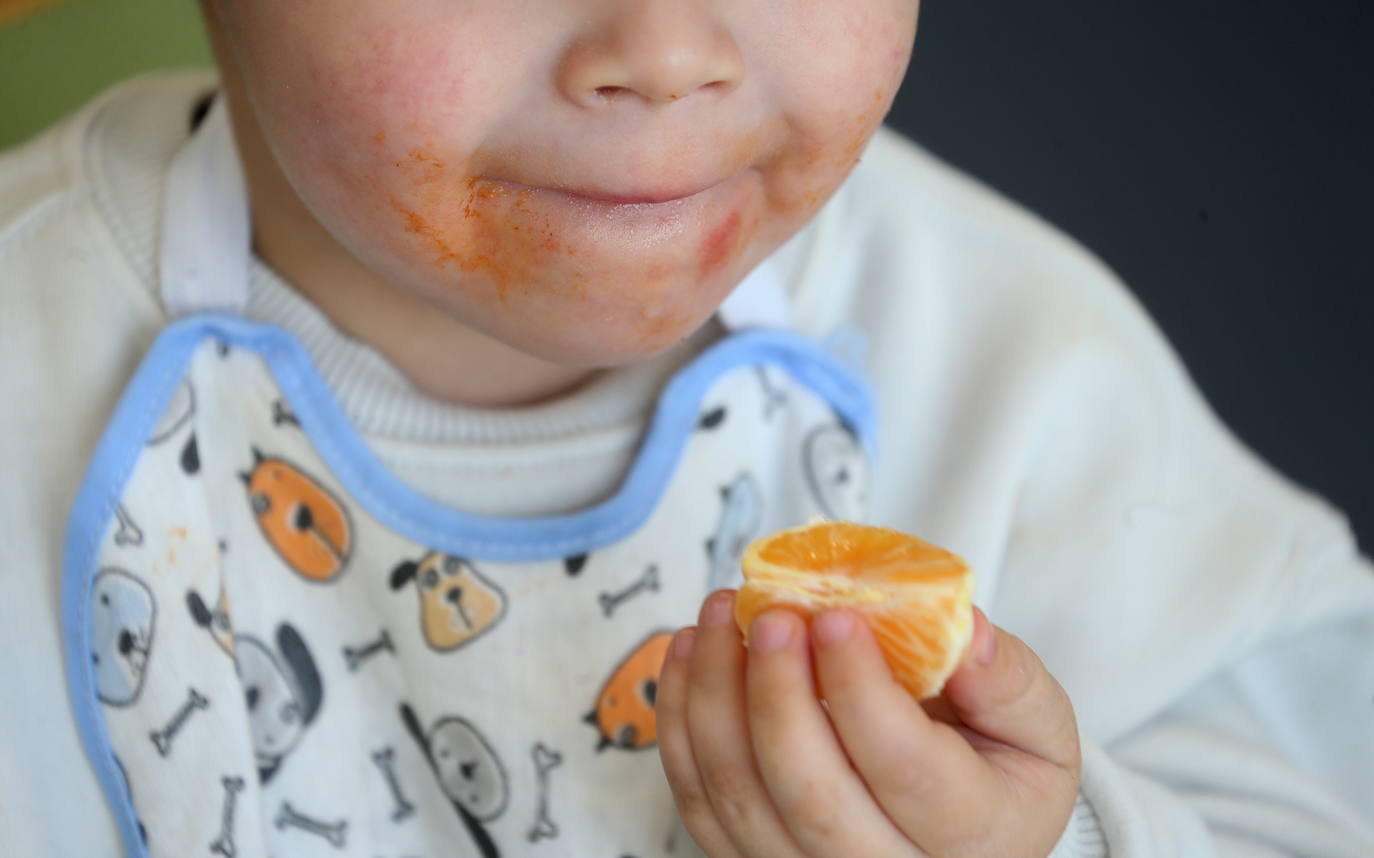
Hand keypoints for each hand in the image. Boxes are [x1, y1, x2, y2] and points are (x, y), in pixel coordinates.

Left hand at [657, 590, 1080, 856]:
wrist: (962, 829)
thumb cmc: (995, 770)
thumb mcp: (1034, 723)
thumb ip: (1003, 678)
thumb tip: (961, 628)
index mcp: (970, 836)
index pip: (903, 767)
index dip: (860, 690)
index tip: (836, 617)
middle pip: (809, 795)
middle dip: (777, 693)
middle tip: (770, 613)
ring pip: (739, 798)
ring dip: (715, 696)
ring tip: (720, 614)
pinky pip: (697, 799)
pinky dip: (682, 721)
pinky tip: (692, 653)